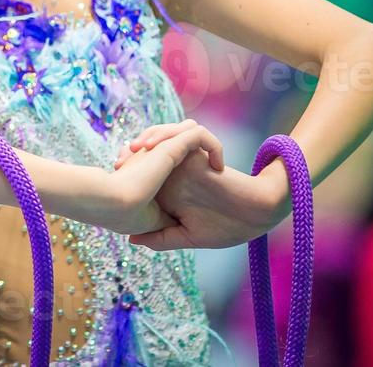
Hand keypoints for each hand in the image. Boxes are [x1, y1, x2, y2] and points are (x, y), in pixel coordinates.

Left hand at [116, 122, 288, 249]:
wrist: (259, 217)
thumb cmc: (228, 228)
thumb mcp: (189, 236)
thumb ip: (162, 238)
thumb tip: (131, 239)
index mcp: (167, 188)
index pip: (139, 169)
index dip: (125, 169)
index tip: (113, 179)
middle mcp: (176, 170)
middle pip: (148, 147)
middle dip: (133, 150)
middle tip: (121, 162)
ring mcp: (191, 160)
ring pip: (167, 133)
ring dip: (155, 136)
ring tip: (144, 148)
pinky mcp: (208, 151)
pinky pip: (195, 132)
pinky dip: (187, 136)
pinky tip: (179, 153)